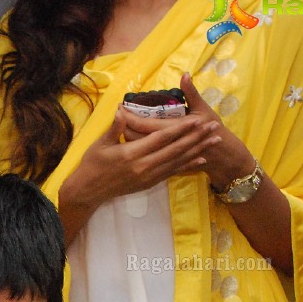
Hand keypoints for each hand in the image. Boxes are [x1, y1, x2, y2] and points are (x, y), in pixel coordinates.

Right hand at [63, 97, 219, 211]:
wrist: (88, 191)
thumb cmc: (92, 164)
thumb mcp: (100, 144)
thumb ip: (114, 128)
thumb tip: (122, 110)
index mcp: (132, 154)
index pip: (161, 138)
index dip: (180, 129)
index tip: (196, 119)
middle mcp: (144, 166)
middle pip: (175, 149)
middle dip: (196, 138)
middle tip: (213, 126)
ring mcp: (148, 176)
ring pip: (178, 161)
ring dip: (197, 150)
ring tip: (214, 141)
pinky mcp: (149, 183)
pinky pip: (172, 172)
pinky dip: (187, 165)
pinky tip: (200, 159)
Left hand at [124, 74, 253, 191]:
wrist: (221, 156)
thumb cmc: (212, 128)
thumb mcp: (203, 109)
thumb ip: (191, 93)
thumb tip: (185, 75)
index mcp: (171, 130)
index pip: (143, 124)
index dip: (130, 115)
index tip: (120, 105)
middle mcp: (163, 145)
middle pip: (136, 136)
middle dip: (125, 124)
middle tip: (117, 111)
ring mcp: (162, 155)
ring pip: (138, 147)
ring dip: (128, 135)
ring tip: (121, 122)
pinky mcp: (163, 161)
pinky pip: (144, 153)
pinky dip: (137, 146)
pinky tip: (130, 138)